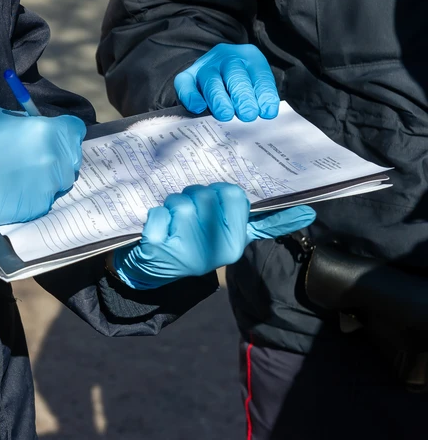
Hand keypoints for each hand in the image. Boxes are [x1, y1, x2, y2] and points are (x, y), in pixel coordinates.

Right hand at [0, 106, 85, 228]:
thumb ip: (24, 120)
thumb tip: (34, 124)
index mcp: (47, 131)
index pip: (75, 129)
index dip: (65, 130)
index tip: (54, 134)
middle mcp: (55, 159)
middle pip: (73, 155)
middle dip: (60, 153)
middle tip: (37, 154)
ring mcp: (50, 185)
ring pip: (62, 178)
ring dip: (50, 174)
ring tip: (24, 173)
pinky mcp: (41, 206)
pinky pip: (47, 196)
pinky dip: (36, 192)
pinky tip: (16, 188)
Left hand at [112, 183, 315, 289]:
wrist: (159, 270)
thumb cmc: (200, 244)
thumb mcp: (234, 236)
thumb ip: (268, 224)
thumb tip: (309, 214)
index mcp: (235, 243)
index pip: (233, 194)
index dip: (219, 193)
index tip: (213, 205)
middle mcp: (213, 247)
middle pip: (204, 194)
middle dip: (193, 197)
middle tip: (190, 216)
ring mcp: (184, 249)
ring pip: (178, 201)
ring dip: (172, 206)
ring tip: (174, 224)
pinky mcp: (157, 247)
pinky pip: (156, 213)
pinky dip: (154, 216)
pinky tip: (159, 231)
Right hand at [174, 43, 279, 121]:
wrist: (217, 70)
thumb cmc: (242, 84)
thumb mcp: (255, 83)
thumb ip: (259, 98)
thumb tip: (261, 117)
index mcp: (249, 56)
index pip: (259, 74)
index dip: (264, 93)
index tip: (267, 112)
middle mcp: (227, 57)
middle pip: (234, 74)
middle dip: (242, 96)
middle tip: (248, 115)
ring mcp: (205, 65)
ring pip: (210, 80)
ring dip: (218, 99)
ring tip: (226, 115)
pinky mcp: (187, 75)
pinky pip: (185, 83)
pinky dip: (191, 96)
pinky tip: (198, 108)